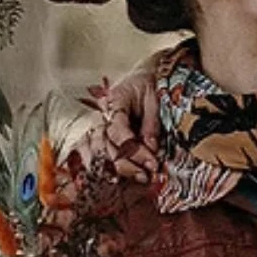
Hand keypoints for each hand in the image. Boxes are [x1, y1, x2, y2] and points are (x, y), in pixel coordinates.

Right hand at [82, 65, 160, 183]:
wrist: (144, 78)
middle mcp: (102, 115)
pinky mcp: (104, 135)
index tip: (151, 161)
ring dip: (120, 168)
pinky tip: (121, 177)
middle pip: (107, 145)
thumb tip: (151, 148)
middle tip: (147, 174)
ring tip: (140, 177)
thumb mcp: (155, 100)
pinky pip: (101, 153)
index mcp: (115, 101)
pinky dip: (110, 166)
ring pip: (102, 151)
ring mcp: (101, 125)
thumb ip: (151, 124)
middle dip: (127, 163)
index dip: (133, 149)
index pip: (117, 130)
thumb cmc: (149, 86)